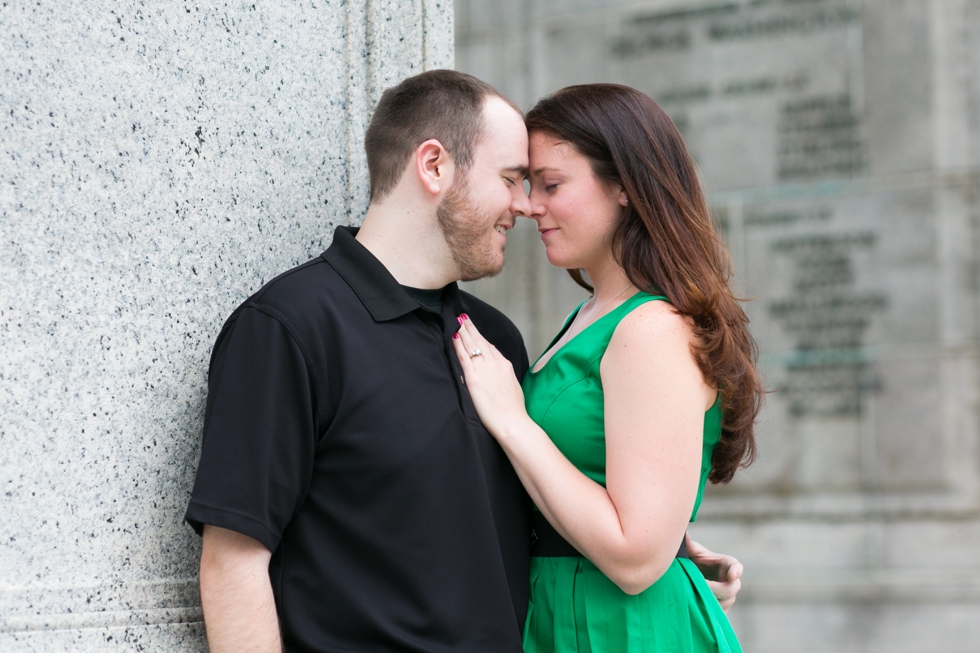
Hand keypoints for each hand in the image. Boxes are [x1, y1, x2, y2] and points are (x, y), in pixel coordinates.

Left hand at [452, 315, 529, 437]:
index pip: (490, 346)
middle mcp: (495, 364)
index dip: (480, 337)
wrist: (512, 421)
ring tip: (456, 321)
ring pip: (471, 345)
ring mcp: (484, 370)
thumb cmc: (513, 410)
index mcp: (505, 365)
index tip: (474, 329)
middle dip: (470, 328)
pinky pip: (464, 357)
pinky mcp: (474, 379)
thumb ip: (503, 377)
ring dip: (463, 332)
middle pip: (480, 341)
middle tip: (462, 316)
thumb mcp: (512, 387)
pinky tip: (453, 336)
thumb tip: (498, 376)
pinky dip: (458, 345)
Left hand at [685, 533, 742, 612]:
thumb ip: (689, 545)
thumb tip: (683, 534)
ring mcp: (728, 597)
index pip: (736, 567)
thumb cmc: (694, 560)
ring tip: (696, 596)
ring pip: (725, 603)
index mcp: (727, 564)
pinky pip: (720, 614)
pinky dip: (710, 611)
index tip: (732, 575)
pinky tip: (698, 607)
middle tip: (702, 587)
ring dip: (712, 601)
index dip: (736, 571)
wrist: (691, 576)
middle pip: (731, 590)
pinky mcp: (722, 608)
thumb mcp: (692, 552)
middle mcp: (731, 581)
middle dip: (717, 589)